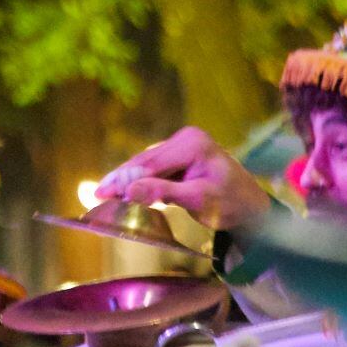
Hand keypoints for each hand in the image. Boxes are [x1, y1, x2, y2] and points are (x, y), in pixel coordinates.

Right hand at [96, 126, 273, 230]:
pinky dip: (138, 180)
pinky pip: (153, 168)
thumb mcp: (197, 199)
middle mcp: (186, 139)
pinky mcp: (179, 156)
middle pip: (145, 161)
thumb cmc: (230, 204)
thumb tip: (130, 190)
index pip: (152, 163)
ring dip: (126, 180)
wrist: (250, 207)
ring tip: (103, 194)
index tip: (103, 193)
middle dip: (121, 178)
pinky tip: (122, 191)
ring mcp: (182, 145)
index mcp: (193, 144)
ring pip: (146, 164)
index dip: (125, 179)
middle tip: (97, 194)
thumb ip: (163, 192)